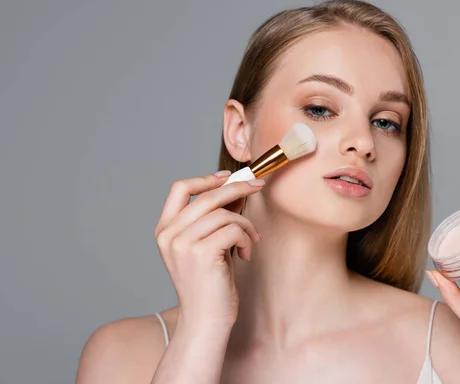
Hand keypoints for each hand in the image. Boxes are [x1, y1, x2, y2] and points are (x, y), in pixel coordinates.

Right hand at [154, 171, 263, 331]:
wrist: (206, 320)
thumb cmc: (209, 284)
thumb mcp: (207, 244)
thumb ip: (215, 217)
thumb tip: (235, 188)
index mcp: (164, 230)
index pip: (179, 188)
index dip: (205, 178)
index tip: (227, 177)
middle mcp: (169, 234)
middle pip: (207, 196)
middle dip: (238, 188)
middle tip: (258, 187)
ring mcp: (183, 244)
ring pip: (224, 213)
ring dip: (245, 224)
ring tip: (251, 241)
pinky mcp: (201, 253)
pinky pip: (234, 230)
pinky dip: (247, 239)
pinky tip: (246, 254)